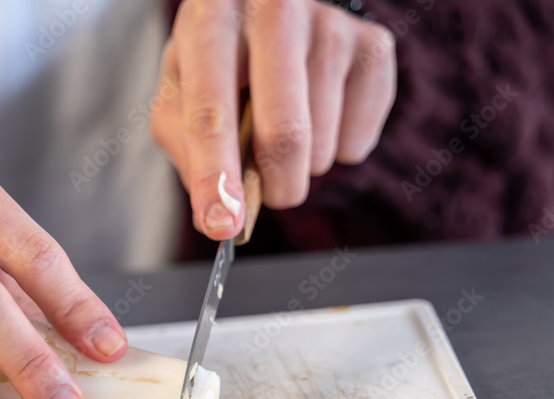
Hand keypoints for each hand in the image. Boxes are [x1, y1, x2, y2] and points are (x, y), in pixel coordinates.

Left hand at [151, 0, 396, 239]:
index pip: (211, 112)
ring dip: (303, 166)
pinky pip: (358, 141)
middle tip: (271, 192)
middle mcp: (275, 9)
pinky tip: (322, 115)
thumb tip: (217, 218)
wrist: (269, 11)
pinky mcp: (373, 46)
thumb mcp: (180, 93)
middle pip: (285, 134)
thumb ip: (187, 151)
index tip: (223, 223)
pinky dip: (338, 150)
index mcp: (211, 21)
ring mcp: (330, 25)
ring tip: (287, 130)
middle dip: (276, 186)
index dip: (217, 175)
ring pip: (323, 144)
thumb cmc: (219, 61)